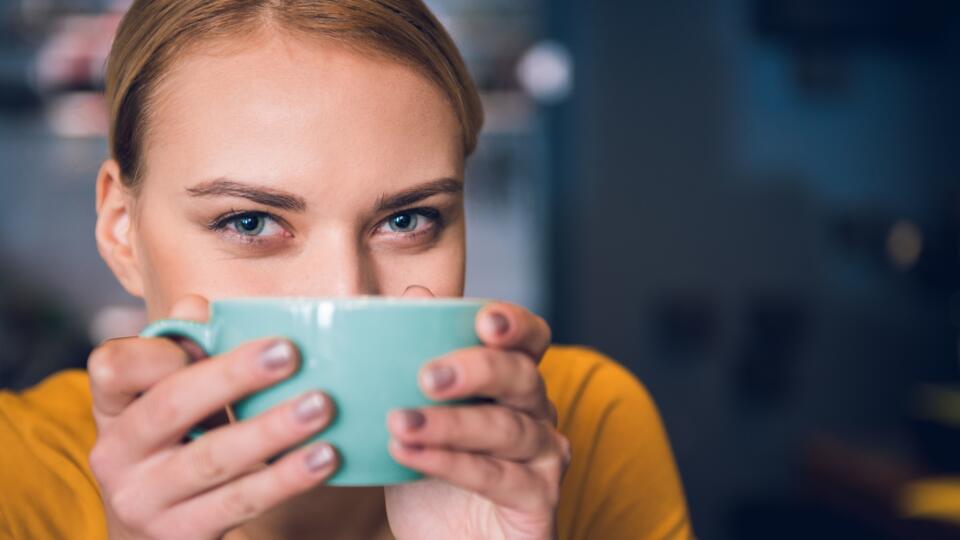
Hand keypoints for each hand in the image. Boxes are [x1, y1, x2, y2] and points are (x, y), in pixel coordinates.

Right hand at [87, 296, 338, 539]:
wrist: (153, 534)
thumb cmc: (172, 444)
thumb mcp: (168, 399)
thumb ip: (182, 349)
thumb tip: (197, 306)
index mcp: (111, 407)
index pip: (114, 367)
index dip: (160, 350)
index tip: (215, 331)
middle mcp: (116, 453)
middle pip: (171, 406)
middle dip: (233, 376)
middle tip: (289, 353)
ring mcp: (145, 499)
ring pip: (214, 458)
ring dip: (272, 430)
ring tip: (321, 406)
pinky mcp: (180, 536)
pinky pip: (240, 502)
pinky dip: (286, 478)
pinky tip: (323, 457)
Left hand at [384, 290, 569, 539]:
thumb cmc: (436, 479)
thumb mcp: (417, 418)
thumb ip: (417, 363)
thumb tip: (414, 296)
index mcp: (513, 382)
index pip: (530, 339)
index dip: (515, 325)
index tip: (484, 319)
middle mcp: (538, 412)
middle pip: (522, 376)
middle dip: (477, 369)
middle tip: (427, 376)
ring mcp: (544, 456)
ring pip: (504, 428)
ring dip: (449, 424)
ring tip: (399, 422)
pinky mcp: (539, 498)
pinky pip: (496, 476)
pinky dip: (449, 463)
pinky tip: (407, 454)